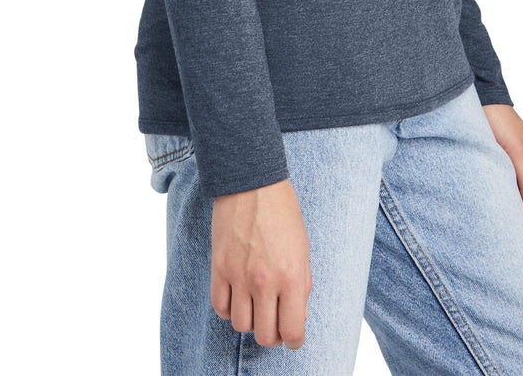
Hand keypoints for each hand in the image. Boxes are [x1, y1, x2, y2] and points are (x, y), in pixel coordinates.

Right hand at [210, 177, 312, 349]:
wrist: (252, 183)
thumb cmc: (282, 212)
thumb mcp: (303, 249)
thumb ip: (301, 286)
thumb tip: (296, 315)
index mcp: (291, 276)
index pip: (292, 330)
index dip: (295, 340)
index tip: (293, 336)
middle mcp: (265, 281)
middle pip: (265, 336)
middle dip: (273, 335)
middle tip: (275, 322)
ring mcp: (239, 276)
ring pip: (240, 325)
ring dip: (250, 321)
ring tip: (256, 306)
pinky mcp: (219, 267)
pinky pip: (219, 307)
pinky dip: (229, 309)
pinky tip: (238, 297)